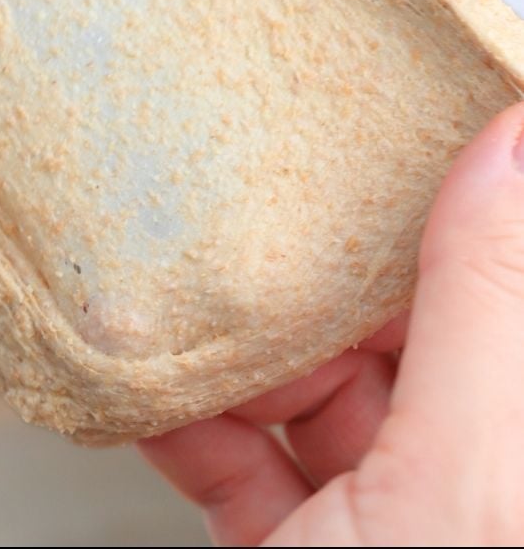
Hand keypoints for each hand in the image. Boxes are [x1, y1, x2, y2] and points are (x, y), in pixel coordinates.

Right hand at [141, 104, 523, 545]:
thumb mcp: (459, 473)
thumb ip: (484, 303)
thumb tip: (511, 144)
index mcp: (512, 448)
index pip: (485, 284)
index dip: (442, 209)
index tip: (388, 132)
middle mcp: (450, 478)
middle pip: (385, 339)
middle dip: (318, 278)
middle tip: (266, 205)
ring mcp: (368, 521)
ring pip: (302, 397)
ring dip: (236, 347)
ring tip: (191, 282)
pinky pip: (230, 462)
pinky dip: (182, 420)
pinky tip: (154, 380)